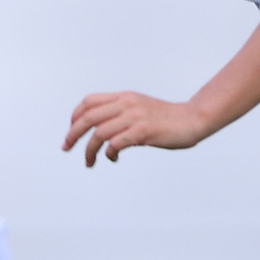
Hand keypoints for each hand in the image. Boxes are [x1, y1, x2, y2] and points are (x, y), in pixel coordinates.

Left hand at [63, 90, 209, 166]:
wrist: (193, 119)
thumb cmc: (167, 118)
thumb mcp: (139, 109)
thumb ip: (121, 114)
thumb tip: (102, 132)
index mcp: (123, 97)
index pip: (89, 102)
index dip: (75, 116)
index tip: (71, 131)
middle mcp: (126, 103)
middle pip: (88, 117)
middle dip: (72, 134)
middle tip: (66, 148)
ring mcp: (134, 116)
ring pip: (99, 133)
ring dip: (89, 150)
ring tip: (89, 162)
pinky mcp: (143, 131)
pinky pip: (116, 143)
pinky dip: (109, 153)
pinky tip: (113, 158)